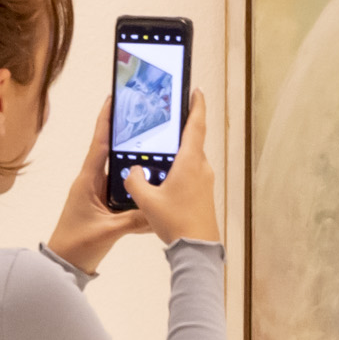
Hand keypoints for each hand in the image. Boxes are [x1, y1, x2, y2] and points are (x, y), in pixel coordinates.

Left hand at [43, 111, 145, 273]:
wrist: (65, 266)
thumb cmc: (77, 246)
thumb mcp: (108, 231)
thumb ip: (134, 219)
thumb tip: (158, 208)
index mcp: (87, 181)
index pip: (99, 144)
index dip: (107, 120)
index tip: (114, 98)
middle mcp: (91, 182)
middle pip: (111, 151)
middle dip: (126, 134)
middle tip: (143, 117)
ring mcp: (97, 193)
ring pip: (118, 169)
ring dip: (133, 159)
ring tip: (154, 145)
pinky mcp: (104, 205)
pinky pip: (122, 189)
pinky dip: (135, 184)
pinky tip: (151, 181)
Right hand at [134, 104, 222, 247]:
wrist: (197, 248)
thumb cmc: (177, 223)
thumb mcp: (146, 200)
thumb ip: (135, 180)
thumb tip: (133, 170)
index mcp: (190, 161)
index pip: (196, 124)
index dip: (196, 105)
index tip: (196, 91)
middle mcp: (202, 167)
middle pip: (192, 140)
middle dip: (180, 129)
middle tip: (168, 119)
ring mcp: (205, 181)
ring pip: (191, 158)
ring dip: (178, 152)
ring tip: (160, 152)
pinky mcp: (204, 193)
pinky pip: (191, 173)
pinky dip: (179, 168)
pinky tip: (165, 178)